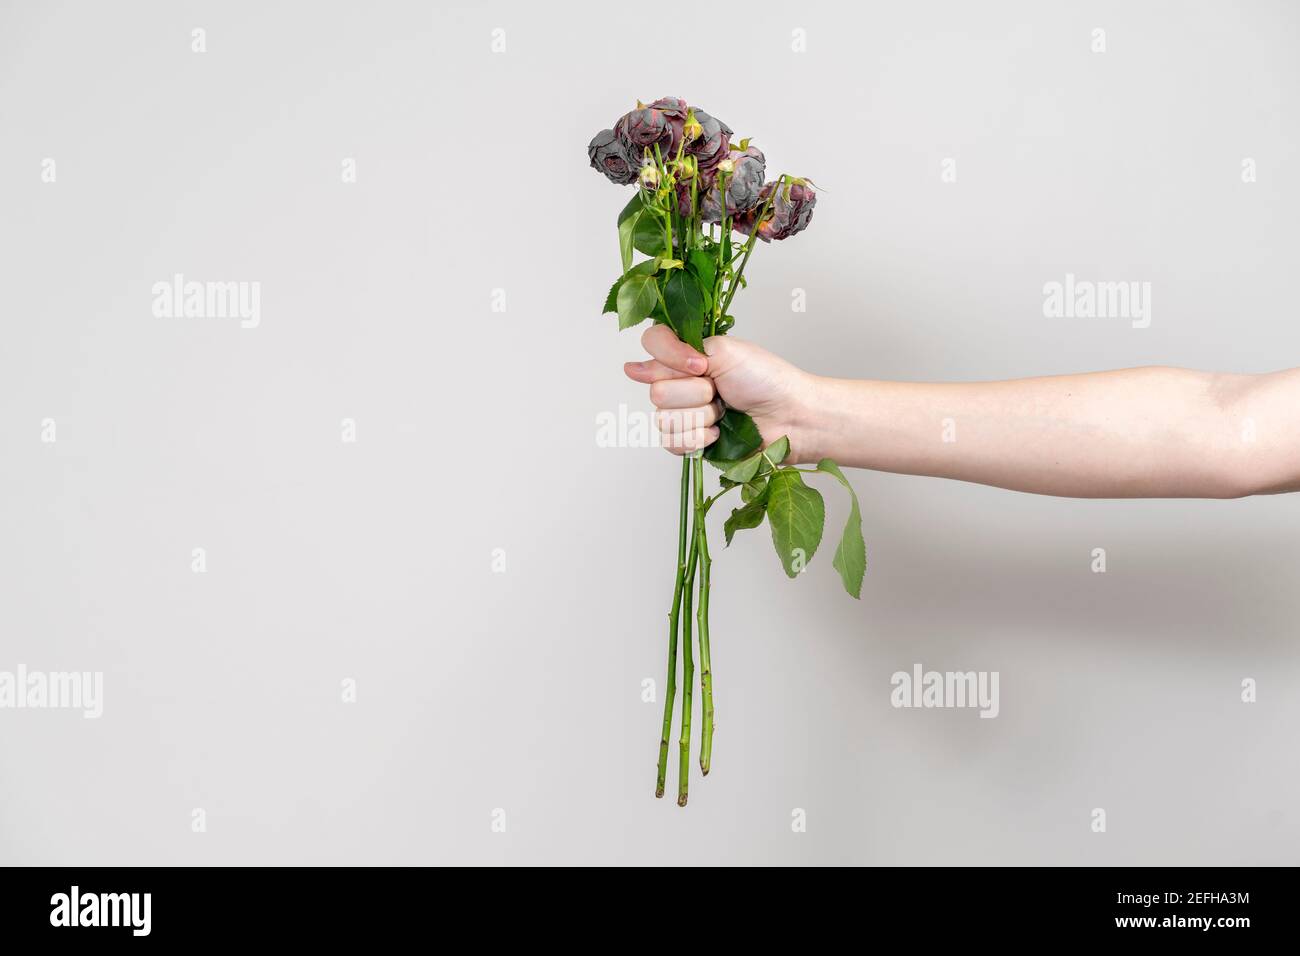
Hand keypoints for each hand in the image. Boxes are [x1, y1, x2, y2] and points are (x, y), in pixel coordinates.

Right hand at [624, 325, 816, 460]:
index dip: (670, 357)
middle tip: (721, 392)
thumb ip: (677, 354)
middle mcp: (679, 382)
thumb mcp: (724, 351)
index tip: (700, 366)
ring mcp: (683, 414)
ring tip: (724, 413)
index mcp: (686, 354)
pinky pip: (672, 443)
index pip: (651, 344)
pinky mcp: (689, 443)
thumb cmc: (766, 379)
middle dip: (695, 394)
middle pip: (656, 391)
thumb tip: (632, 369)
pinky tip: (718, 434)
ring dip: (701, 417)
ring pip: (663, 419)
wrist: (791, 417)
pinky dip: (699, 439)